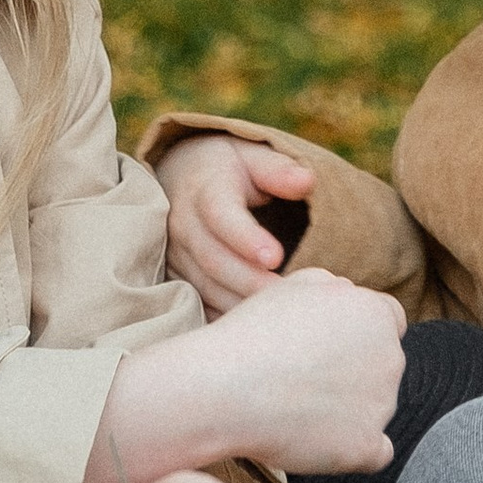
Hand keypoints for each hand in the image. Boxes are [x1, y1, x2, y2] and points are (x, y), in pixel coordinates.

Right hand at [79, 269, 406, 482]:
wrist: (225, 389)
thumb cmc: (253, 334)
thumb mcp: (295, 287)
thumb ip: (335, 288)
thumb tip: (351, 297)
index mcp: (377, 314)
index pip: (389, 323)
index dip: (357, 335)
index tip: (326, 348)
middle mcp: (391, 357)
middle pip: (383, 365)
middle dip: (355, 370)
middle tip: (303, 378)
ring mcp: (382, 405)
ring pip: (375, 408)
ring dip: (348, 409)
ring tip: (295, 407)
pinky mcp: (367, 446)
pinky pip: (375, 452)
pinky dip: (353, 449)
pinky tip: (318, 440)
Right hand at [155, 134, 314, 314]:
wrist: (180, 177)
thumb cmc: (228, 167)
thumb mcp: (252, 156)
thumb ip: (277, 169)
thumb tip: (306, 181)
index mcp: (204, 190)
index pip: (221, 215)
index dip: (245, 238)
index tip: (275, 257)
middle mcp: (184, 225)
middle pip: (213, 259)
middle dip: (250, 281)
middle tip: (288, 294)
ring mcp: (177, 255)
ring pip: (205, 287)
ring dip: (241, 304)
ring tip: (282, 314)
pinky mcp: (178, 277)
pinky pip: (200, 304)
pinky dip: (228, 317)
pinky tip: (259, 326)